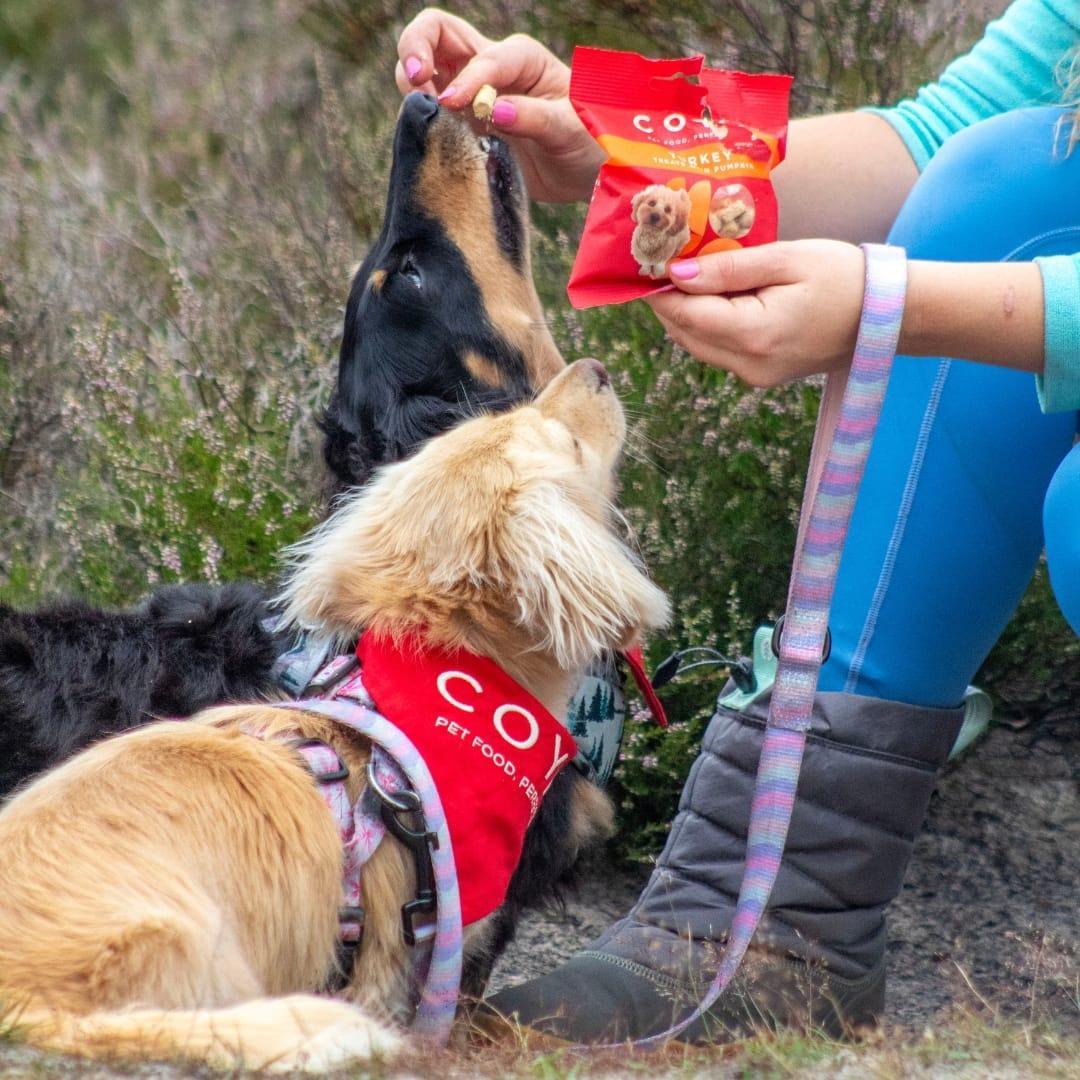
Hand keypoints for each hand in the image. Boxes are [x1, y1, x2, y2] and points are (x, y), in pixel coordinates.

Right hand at [395, 8, 602, 201]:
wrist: (586, 171)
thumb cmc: (588, 139)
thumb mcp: (571, 127)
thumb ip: (534, 117)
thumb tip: (494, 111)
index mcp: (521, 58)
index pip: (482, 58)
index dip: (466, 80)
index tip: (452, 106)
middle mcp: (490, 67)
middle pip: (436, 33)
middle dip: (415, 48)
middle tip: (416, 80)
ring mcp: (471, 94)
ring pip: (424, 70)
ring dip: (412, 85)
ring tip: (421, 113)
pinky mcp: (462, 125)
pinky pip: (429, 112)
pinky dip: (419, 119)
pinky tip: (426, 136)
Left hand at [645, 241, 866, 386]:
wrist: (886, 317)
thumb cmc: (842, 277)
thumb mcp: (786, 259)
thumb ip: (728, 269)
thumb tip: (675, 274)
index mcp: (753, 334)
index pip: (684, 314)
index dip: (658, 289)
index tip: (643, 259)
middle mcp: (747, 365)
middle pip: (684, 333)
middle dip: (667, 300)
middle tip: (657, 261)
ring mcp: (754, 376)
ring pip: (697, 345)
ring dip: (686, 312)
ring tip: (683, 272)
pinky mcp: (761, 376)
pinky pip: (719, 350)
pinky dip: (707, 324)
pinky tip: (713, 295)